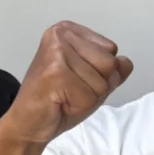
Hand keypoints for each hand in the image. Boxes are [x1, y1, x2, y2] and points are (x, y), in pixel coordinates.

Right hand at [0, 21, 132, 142]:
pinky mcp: (55, 72)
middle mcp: (61, 34)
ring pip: (102, 81)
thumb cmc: (56, 102)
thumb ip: (112, 70)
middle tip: (69, 90)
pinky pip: (89, 96)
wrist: (27, 124)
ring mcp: (57, 51)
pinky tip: (59, 102)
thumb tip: (126, 62)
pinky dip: (78, 106)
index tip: (74, 80)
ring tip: (64, 97)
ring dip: (86, 98)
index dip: (100, 74)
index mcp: (68, 30)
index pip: (111, 50)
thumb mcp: (91, 82)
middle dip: (96, 86)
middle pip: (110, 63)